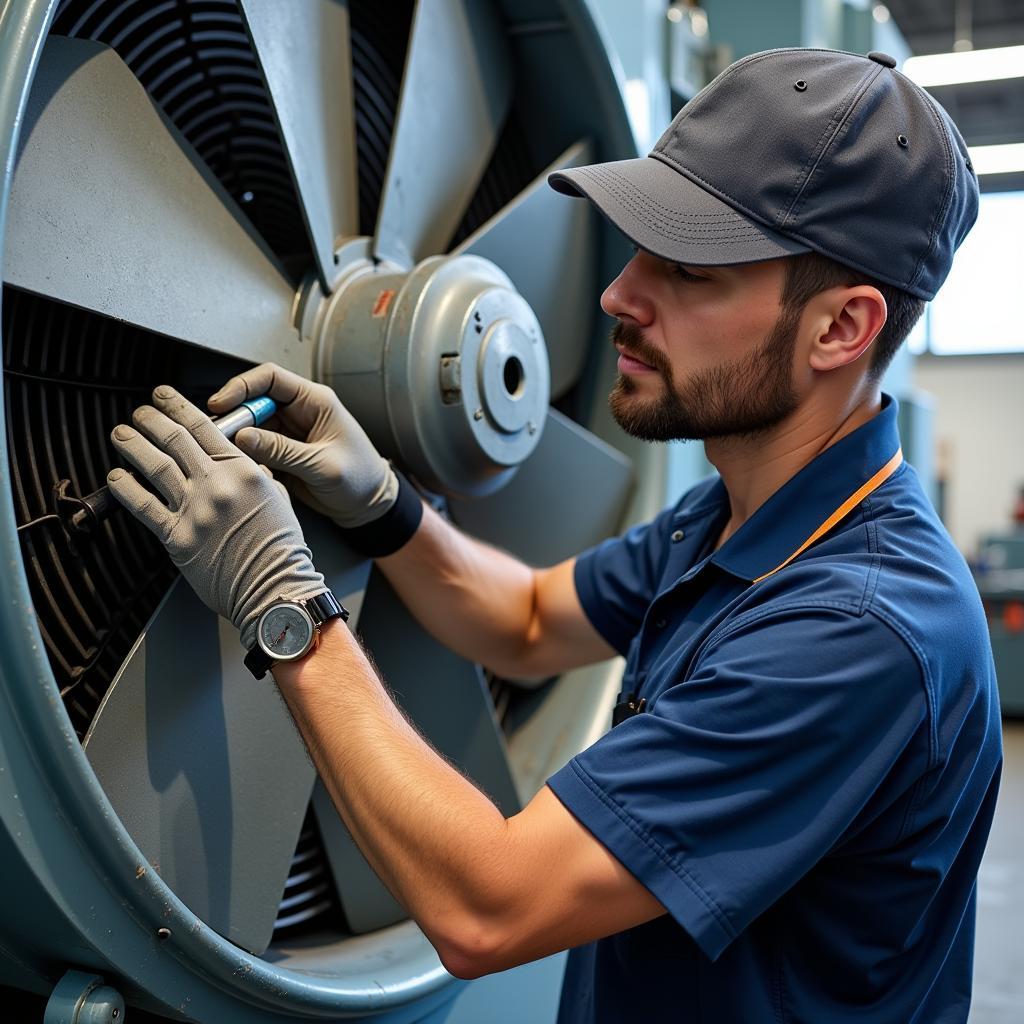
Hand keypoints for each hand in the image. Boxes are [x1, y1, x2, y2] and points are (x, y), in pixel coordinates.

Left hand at [107, 385, 326, 650]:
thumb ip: (257, 475)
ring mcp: (195, 510)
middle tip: (140, 413)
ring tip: (121, 434)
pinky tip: (116, 477)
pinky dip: (126, 489)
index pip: (204, 427)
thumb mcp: (278, 498)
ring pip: (155, 466)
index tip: (163, 397)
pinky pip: (144, 507)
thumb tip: (242, 461)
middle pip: (174, 440)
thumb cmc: (280, 548)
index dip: (178, 406)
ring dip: (133, 445)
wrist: (275, 587)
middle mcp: (217, 485)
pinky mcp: (178, 537)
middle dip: (151, 420)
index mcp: (243, 471)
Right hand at [207, 363, 397, 528]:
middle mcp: (299, 413)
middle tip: (218, 436)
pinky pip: (254, 449)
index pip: (271, 379)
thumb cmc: (360, 479)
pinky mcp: (281, 454)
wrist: (369, 505)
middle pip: (253, 402)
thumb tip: (244, 436)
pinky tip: (242, 468)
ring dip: (236, 440)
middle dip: (234, 417)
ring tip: (227, 455)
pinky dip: (245, 457)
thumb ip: (283, 450)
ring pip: (250, 427)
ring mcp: (288, 433)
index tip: (221, 404)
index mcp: (315, 402)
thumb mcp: (322, 465)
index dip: (242, 387)